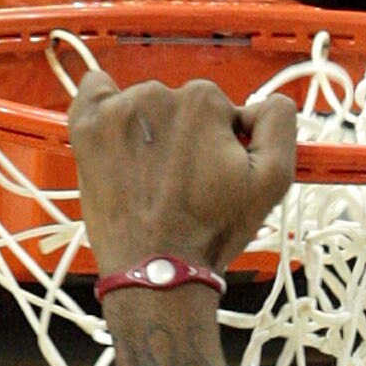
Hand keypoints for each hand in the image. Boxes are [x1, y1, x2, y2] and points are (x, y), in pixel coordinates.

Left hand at [69, 75, 299, 279]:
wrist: (159, 274)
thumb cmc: (210, 233)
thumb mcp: (273, 180)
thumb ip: (279, 123)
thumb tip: (265, 103)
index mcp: (204, 101)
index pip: (217, 109)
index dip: (218, 144)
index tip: (211, 175)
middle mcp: (159, 95)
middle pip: (178, 106)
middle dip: (182, 138)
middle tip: (180, 186)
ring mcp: (118, 111)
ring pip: (142, 107)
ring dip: (148, 134)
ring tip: (150, 182)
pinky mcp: (87, 128)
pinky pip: (94, 90)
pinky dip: (104, 107)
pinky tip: (115, 140)